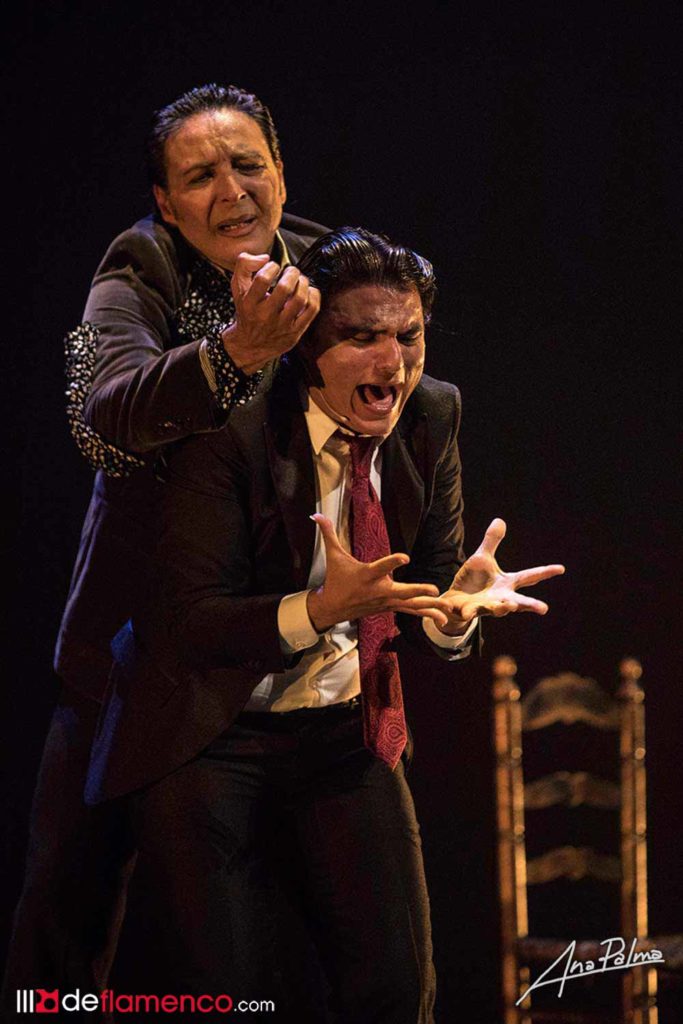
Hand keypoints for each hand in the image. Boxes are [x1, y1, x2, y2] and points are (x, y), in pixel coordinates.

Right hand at [222, 253, 320, 374]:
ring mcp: (282, 326)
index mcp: (249, 304)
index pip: (263, 279)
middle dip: (292, 272)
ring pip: (300, 298)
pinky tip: (308, 291)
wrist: (250, 345)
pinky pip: (312, 310)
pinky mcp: (295, 332)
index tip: (274, 267)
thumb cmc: (247, 310)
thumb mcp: (238, 287)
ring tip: (299, 279)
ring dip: (303, 282)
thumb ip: (244, 265)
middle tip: (291, 271)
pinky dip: (313, 295)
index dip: (272, 267)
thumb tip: (265, 257)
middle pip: (285, 288)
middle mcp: (265, 316)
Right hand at [306, 515, 453, 632]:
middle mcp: (379, 590)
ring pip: (410, 605)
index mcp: (367, 576)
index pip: (381, 567)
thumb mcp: (333, 556)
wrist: (333, 608)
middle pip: (401, 591)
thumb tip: (315, 513)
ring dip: (430, 607)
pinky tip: (444, 619)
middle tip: (434, 590)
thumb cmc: (336, 578)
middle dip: (417, 591)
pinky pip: (411, 610)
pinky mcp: (391, 607)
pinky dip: (427, 613)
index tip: (405, 557)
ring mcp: (386, 601)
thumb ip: (328, 533)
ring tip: (448, 608)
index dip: (392, 562)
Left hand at [437, 518, 564, 634]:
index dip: (545, 572)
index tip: (561, 568)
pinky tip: (467, 612)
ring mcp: (485, 605)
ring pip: (497, 609)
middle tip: (544, 609)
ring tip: (510, 606)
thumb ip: (491, 542)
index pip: (528, 577)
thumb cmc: (473, 580)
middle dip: (531, 605)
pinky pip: (469, 612)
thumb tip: (500, 520)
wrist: (455, 599)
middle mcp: (500, 597)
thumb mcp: (482, 558)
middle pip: (519, 602)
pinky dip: (469, 612)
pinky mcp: (469, 610)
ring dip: (504, 608)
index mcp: (507, 583)